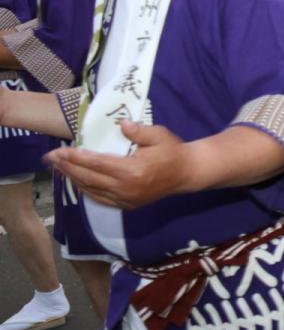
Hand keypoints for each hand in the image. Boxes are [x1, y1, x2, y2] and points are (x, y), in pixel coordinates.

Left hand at [44, 121, 191, 209]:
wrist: (187, 173)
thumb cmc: (172, 151)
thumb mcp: (159, 135)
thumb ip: (138, 131)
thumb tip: (120, 124)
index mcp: (132, 171)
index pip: (95, 163)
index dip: (75, 157)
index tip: (60, 151)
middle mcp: (125, 188)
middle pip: (88, 178)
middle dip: (67, 167)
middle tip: (50, 158)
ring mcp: (125, 199)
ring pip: (90, 190)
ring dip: (72, 178)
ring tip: (59, 168)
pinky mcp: (126, 205)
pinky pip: (99, 199)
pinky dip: (85, 189)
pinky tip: (77, 180)